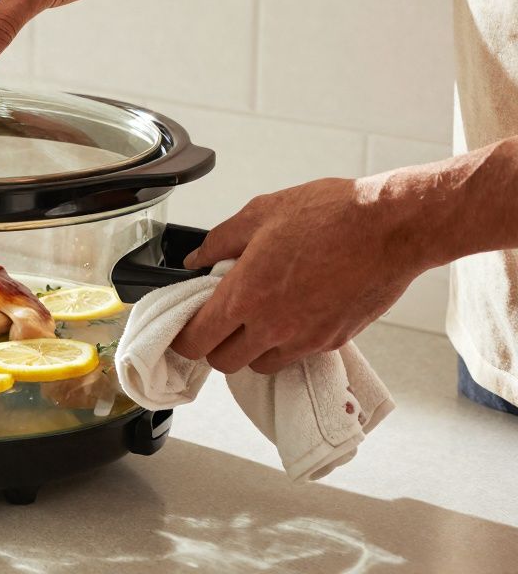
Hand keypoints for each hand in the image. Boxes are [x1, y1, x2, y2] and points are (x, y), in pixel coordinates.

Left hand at [170, 177, 432, 373]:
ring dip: (251, 348)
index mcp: (247, 295)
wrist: (393, 226)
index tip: (185, 327)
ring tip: (258, 315)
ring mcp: (305, 339)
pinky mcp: (333, 342)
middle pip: (224, 363)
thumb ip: (220, 241)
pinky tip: (292, 312)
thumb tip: (197, 258)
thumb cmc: (333, 215)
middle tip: (220, 319)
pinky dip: (286, 343)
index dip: (184, 338)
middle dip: (215, 345)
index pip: (197, 341)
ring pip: (261, 365)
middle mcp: (273, 326)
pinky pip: (297, 356)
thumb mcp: (261, 214)